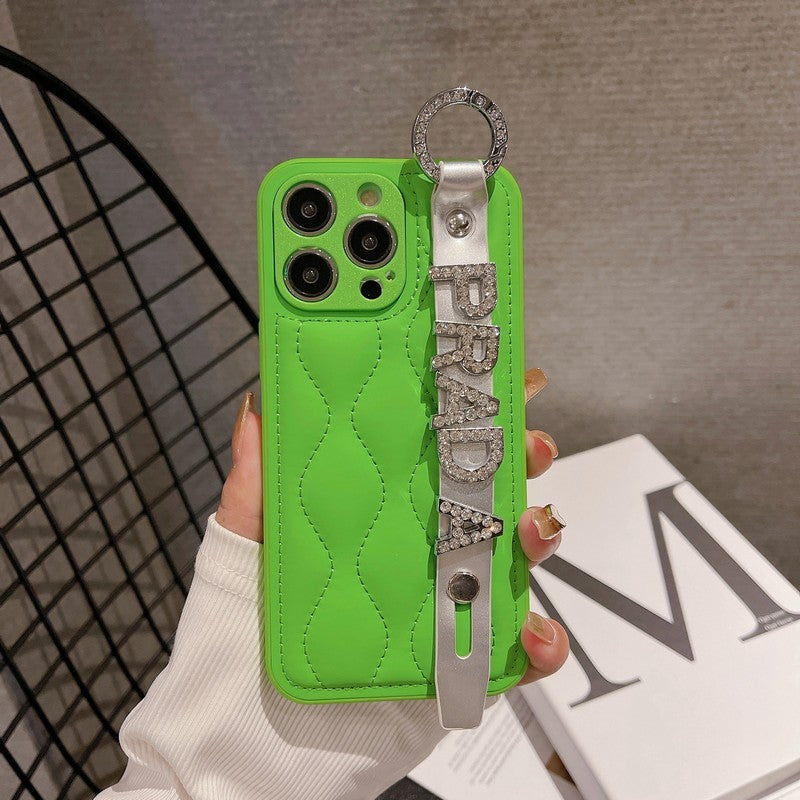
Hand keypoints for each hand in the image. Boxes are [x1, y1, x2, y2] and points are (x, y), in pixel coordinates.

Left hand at [216, 369, 568, 687]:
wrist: (249, 743)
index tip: (500, 380)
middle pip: (488, 493)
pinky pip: (514, 649)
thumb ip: (254, 481)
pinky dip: (540, 640)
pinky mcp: (458, 661)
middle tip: (529, 445)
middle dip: (522, 459)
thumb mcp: (242, 545)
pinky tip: (530, 631)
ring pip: (512, 559)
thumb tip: (256, 406)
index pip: (435, 452)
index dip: (474, 415)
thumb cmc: (240, 636)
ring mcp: (442, 603)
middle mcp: (418, 550)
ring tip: (529, 528)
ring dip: (538, 536)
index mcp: (377, 513)